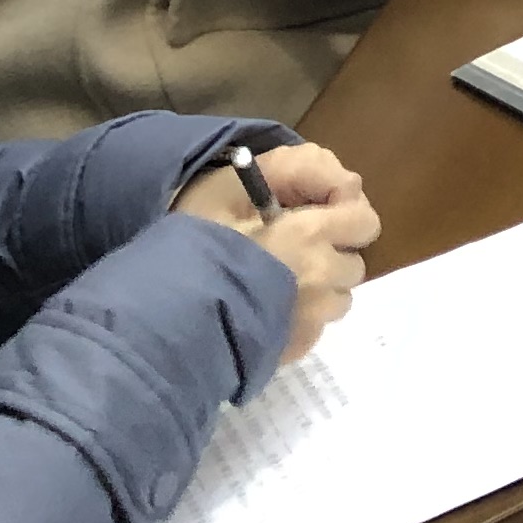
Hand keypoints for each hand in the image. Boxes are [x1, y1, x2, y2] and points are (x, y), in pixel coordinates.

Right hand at [176, 144, 377, 365]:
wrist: (158, 314)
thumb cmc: (194, 243)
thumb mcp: (232, 187)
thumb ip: (297, 169)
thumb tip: (346, 184)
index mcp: (310, 235)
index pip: (364, 222)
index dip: (344, 216)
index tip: (316, 218)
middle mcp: (320, 279)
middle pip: (351, 265)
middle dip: (330, 255)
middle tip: (288, 253)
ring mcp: (308, 321)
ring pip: (336, 301)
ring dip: (318, 291)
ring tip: (275, 284)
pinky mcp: (291, 352)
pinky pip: (313, 331)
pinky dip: (298, 321)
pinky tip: (264, 312)